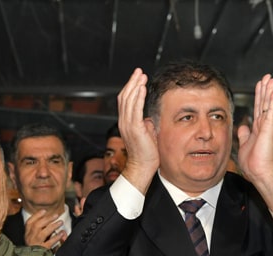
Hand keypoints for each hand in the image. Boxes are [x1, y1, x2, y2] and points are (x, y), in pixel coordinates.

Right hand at [23, 209, 65, 249]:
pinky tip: (61, 233)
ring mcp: (35, 244)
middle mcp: (30, 238)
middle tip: (56, 215)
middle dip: (47, 219)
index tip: (44, 211)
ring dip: (53, 226)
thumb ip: (38, 229)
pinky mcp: (42, 250)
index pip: (29, 222)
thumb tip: (48, 219)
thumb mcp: (32, 238)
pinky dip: (56, 237)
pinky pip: (49, 242)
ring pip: (43, 233)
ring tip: (60, 222)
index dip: (36, 215)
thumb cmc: (34, 247)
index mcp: (27, 234)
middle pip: (37, 226)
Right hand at [117, 68, 158, 193]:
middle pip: (124, 97)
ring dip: (135, 86)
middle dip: (132, 82)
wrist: (142, 166)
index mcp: (126, 122)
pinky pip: (135, 109)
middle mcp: (124, 122)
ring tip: (141, 76)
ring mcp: (128, 125)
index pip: (125, 101)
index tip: (139, 78)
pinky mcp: (134, 128)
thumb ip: (145, 124)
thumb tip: (149, 118)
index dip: (131, 88)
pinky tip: (142, 87)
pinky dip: (138, 97)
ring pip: (128, 100)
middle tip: (139, 71)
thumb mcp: (146, 134)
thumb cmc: (146, 153)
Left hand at [237, 74, 272, 181]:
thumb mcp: (244, 144)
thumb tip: (242, 126)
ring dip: (269, 91)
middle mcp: (263, 125)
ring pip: (267, 104)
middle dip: (264, 89)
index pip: (257, 108)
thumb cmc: (253, 162)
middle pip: (263, 103)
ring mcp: (267, 126)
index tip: (260, 85)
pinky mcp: (269, 128)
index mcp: (257, 128)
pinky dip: (272, 100)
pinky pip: (270, 111)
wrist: (258, 172)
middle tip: (267, 77)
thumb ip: (244, 134)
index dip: (258, 96)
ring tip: (271, 79)